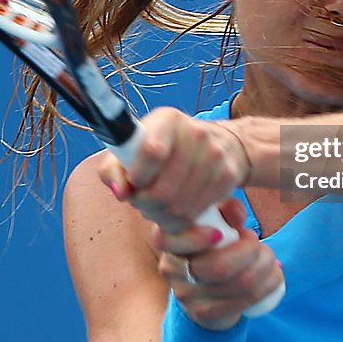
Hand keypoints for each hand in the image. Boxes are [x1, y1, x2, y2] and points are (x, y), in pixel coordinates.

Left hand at [97, 107, 249, 233]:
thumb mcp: (136, 147)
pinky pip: (195, 214)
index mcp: (168, 120)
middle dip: (145, 205)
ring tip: (156, 207)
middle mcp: (196, 133)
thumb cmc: (166, 148)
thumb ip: (114, 168)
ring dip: (160, 216)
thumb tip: (120, 192)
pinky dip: (179, 221)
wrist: (222, 143)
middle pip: (162, 191)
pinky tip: (174, 211)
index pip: (151, 152)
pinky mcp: (228, 176)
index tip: (133, 182)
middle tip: (141, 202)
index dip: (137, 177)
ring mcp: (215, 156)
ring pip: (178, 208)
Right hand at [155, 198, 282, 329]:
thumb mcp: (216, 221)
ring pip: (239, 283)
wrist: (205, 292)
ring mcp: (186, 295)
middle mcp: (171, 270)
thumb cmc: (212, 245)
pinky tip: (275, 276)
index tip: (220, 234)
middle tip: (258, 243)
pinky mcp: (204, 314)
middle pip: (218, 266)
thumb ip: (226, 210)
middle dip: (251, 251)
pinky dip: (267, 286)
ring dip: (266, 268)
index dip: (194, 238)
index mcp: (168, 240)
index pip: (165, 240)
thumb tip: (236, 211)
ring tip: (270, 258)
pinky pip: (244, 301)